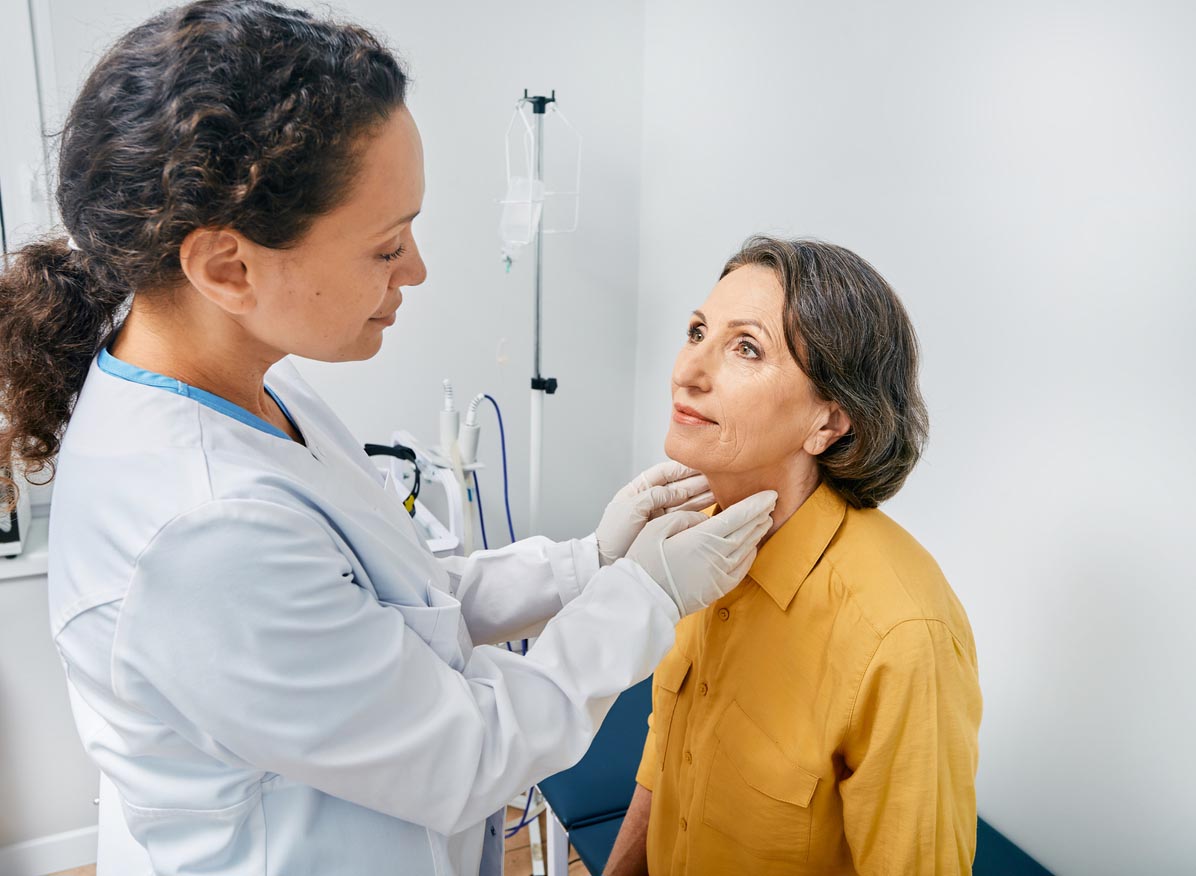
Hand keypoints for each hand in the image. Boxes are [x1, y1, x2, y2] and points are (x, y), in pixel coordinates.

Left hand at [594, 460, 714, 565]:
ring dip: (703, 494)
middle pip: (678, 486)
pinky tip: (713, 506)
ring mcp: (660, 516)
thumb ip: (655, 495)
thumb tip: (679, 492)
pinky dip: (699, 511)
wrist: (607, 561)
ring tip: (721, 489)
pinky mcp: (667, 529)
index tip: (700, 464)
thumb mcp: (631, 509)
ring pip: (685, 501)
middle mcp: (651, 501)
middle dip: (697, 480)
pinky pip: (685, 516)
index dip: (682, 468)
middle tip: (717, 476)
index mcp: (638, 490)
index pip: (663, 473)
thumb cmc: (613, 534)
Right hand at [626, 491, 777, 616]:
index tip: (770, 494)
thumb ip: (684, 517)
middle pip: (747, 531)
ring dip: (758, 533)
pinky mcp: (718, 588)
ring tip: (765, 520)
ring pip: (747, 549)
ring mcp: (720, 574)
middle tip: (771, 503)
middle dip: (761, 515)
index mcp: (702, 539)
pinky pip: (742, 569)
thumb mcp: (656, 528)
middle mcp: (717, 556)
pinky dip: (751, 554)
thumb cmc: (645, 563)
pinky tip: (752, 546)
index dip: (756, 504)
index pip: (738, 516)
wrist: (644, 600)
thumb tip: (704, 518)